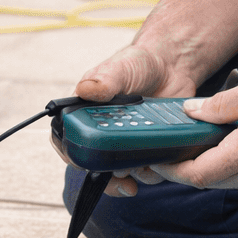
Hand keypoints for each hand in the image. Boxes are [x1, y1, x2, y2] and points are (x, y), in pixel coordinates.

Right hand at [58, 45, 198, 196]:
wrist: (171, 67)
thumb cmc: (138, 64)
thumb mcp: (120, 67)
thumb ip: (104, 79)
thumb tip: (86, 89)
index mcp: (84, 113)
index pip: (66, 140)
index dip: (72, 155)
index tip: (85, 162)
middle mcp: (100, 132)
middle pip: (93, 164)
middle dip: (107, 173)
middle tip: (122, 172)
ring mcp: (123, 143)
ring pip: (120, 172)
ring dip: (132, 173)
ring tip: (146, 162)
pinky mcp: (145, 149)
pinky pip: (144, 171)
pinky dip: (152, 171)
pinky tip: (161, 160)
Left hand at [154, 69, 237, 195]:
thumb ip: (220, 106)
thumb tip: (191, 113)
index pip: (198, 175)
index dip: (173, 171)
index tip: (158, 161)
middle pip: (212, 180)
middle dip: (191, 166)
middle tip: (178, 147)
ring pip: (232, 181)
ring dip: (217, 165)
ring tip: (213, 140)